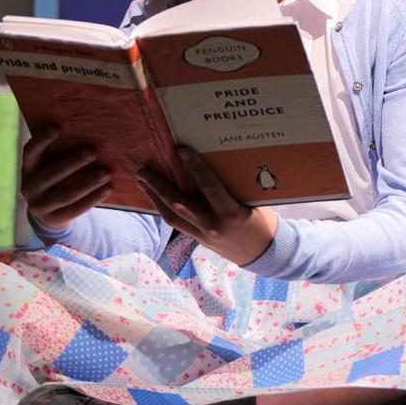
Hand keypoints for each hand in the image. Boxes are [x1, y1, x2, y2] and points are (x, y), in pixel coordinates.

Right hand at [21, 126, 111, 229]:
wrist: (47, 213)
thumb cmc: (54, 178)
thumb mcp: (49, 165)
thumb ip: (59, 151)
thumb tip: (87, 131)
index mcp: (27, 169)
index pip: (30, 152)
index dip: (41, 140)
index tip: (57, 126)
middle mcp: (29, 187)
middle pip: (51, 174)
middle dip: (73, 162)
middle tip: (93, 151)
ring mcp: (39, 206)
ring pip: (66, 194)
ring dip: (88, 183)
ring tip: (106, 172)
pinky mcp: (54, 219)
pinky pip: (75, 209)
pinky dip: (93, 199)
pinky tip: (107, 188)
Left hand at [135, 147, 277, 264]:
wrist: (263, 254)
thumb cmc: (261, 222)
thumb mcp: (252, 202)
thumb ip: (233, 187)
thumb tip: (214, 161)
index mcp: (231, 213)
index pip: (209, 187)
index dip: (195, 167)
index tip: (181, 150)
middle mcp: (212, 225)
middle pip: (179, 204)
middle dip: (158, 185)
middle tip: (143, 169)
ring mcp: (202, 235)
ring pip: (171, 216)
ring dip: (154, 197)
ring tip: (142, 181)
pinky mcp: (197, 239)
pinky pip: (176, 223)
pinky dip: (163, 208)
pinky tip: (155, 197)